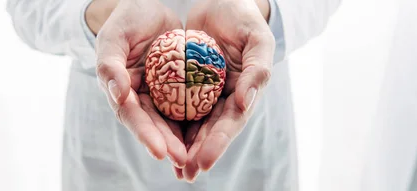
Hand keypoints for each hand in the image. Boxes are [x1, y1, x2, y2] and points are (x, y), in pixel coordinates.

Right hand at [90, 0, 187, 167]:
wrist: (149, 6)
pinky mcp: (179, 86)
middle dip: (168, 145)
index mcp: (121, 90)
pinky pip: (190, 103)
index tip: (159, 151)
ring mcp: (160, 93)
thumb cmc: (126, 19)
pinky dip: (199, 119)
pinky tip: (212, 133)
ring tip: (197, 158)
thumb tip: (119, 96)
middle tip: (184, 161)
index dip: (145, 134)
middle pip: (154, 125)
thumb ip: (110, 66)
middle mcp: (140, 97)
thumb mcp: (113, 37)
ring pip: (172, 120)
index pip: (132, 116)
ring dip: (184, 140)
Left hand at [178, 0, 274, 181]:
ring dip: (183, 146)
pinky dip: (169, 123)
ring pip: (193, 124)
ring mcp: (205, 94)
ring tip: (173, 168)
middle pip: (210, 131)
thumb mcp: (258, 40)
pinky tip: (158, 139)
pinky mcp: (186, 85)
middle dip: (198, 153)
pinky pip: (175, 105)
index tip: (203, 161)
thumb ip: (257, 72)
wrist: (221, 2)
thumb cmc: (244, 19)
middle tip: (185, 173)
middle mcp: (225, 98)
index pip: (231, 123)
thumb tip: (244, 105)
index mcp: (244, 93)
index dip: (218, 144)